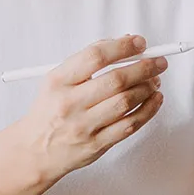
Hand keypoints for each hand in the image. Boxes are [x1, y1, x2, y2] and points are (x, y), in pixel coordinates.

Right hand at [7, 33, 165, 186]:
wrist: (35, 152)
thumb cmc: (49, 112)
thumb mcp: (56, 82)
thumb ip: (86, 62)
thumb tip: (123, 43)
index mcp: (58, 82)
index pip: (95, 57)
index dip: (122, 47)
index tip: (140, 43)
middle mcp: (70, 103)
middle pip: (115, 80)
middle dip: (144, 67)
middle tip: (158, 61)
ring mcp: (84, 126)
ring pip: (126, 102)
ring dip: (147, 88)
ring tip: (154, 80)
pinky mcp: (97, 144)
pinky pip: (130, 125)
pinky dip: (148, 110)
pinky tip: (154, 99)